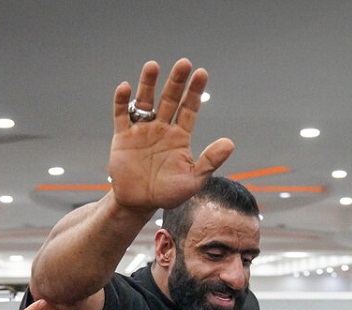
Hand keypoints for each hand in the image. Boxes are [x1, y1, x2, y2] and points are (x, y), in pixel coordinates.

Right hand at [108, 60, 233, 212]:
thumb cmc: (168, 194)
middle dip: (176, 82)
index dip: (195, 92)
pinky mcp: (122, 137)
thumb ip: (210, 161)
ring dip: (149, 84)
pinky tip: (126, 87)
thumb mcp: (193, 180)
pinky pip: (121, 115)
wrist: (139, 204)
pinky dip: (122, 101)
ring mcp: (142, 131)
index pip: (189, 109)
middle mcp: (161, 128)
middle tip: (184, 63)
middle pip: (170, 99)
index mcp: (179, 136)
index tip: (201, 73)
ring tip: (153, 66)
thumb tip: (230, 143)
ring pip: (145, 101)